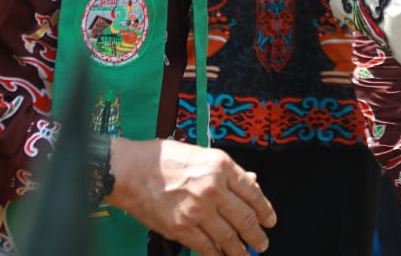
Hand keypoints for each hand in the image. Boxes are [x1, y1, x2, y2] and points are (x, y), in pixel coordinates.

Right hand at [107, 137, 275, 254]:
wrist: (130, 170)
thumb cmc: (163, 158)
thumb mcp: (201, 154)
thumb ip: (228, 171)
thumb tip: (252, 181)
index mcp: (221, 166)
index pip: (253, 192)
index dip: (265, 209)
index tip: (270, 220)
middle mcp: (213, 188)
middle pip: (245, 218)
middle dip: (257, 235)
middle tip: (263, 243)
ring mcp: (198, 210)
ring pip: (229, 237)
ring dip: (241, 250)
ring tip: (246, 255)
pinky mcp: (181, 228)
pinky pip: (206, 246)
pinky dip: (217, 255)